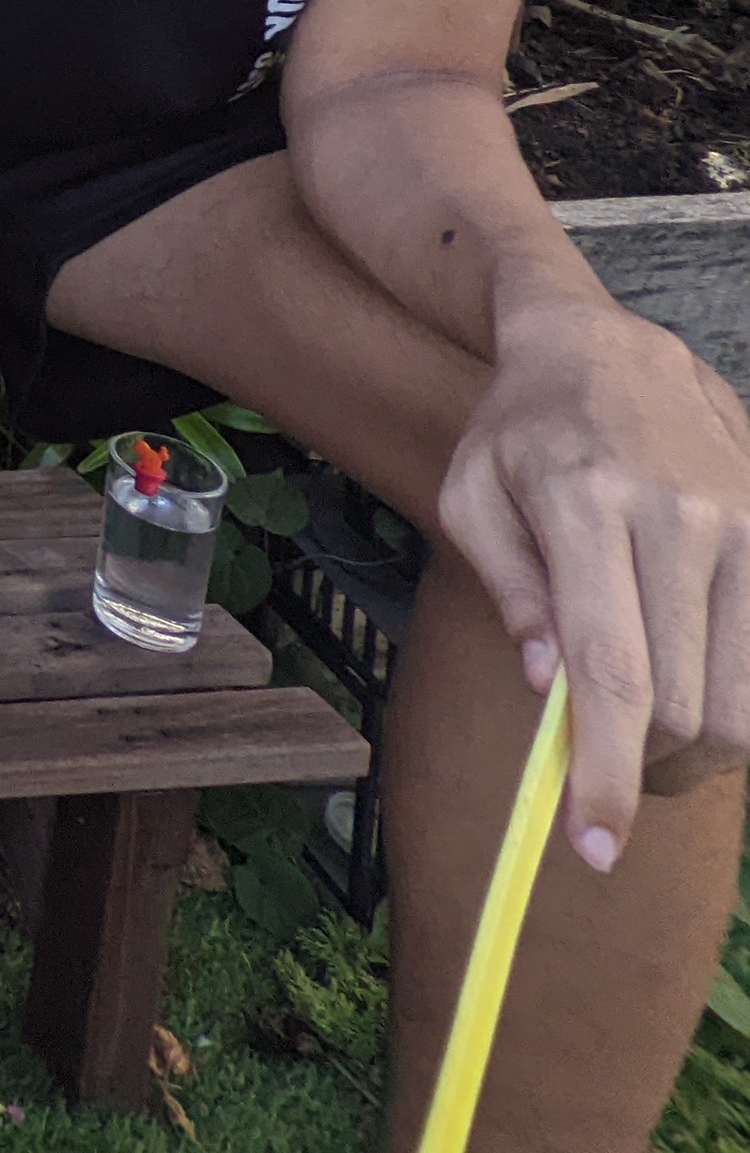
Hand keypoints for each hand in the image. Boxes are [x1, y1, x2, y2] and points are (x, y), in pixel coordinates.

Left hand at [435, 299, 749, 866]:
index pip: (614, 672)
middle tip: (608, 787)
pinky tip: (694, 693)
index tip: (592, 848)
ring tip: (647, 746)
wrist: (604, 345)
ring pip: (746, 699)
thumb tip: (547, 691)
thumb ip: (510, 592)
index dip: (605, 772)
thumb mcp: (471, 496)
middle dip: (645, 771)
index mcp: (588, 505)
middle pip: (689, 703)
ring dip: (699, 753)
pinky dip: (737, 705)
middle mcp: (684, 516)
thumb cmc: (519, 431)